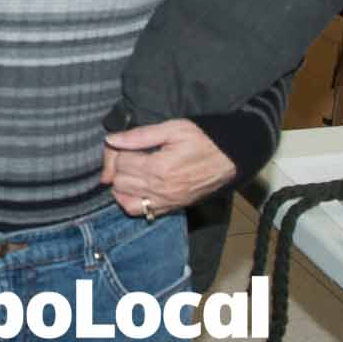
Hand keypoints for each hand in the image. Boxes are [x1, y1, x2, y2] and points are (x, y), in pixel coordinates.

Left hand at [99, 119, 236, 216]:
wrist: (231, 157)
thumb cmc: (203, 139)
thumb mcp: (173, 129)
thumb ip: (140, 135)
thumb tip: (111, 139)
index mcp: (159, 167)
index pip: (120, 163)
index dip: (118, 151)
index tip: (127, 144)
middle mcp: (161, 189)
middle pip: (119, 182)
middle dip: (118, 167)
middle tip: (129, 155)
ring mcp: (167, 201)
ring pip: (124, 200)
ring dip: (121, 185)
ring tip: (130, 171)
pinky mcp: (173, 207)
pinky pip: (141, 212)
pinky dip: (131, 201)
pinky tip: (136, 187)